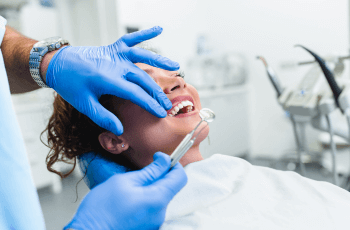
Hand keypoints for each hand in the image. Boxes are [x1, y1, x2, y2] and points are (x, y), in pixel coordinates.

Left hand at [45, 26, 178, 134]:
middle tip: (168, 105)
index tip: (161, 113)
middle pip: (143, 79)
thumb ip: (103, 117)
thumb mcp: (84, 104)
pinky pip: (131, 39)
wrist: (58, 63)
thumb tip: (120, 130)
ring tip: (176, 66)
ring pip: (142, 56)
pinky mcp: (114, 48)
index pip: (136, 94)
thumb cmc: (70, 84)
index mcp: (108, 79)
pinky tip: (158, 29)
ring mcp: (115, 54)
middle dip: (157, 93)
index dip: (150, 104)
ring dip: (160, 61)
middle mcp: (115, 65)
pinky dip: (144, 33)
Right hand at [64, 152, 186, 229]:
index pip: (180, 177)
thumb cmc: (102, 210)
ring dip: (149, 188)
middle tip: (140, 172)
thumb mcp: (125, 181)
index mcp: (158, 199)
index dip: (173, 164)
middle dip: (159, 176)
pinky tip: (128, 201)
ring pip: (159, 198)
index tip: (160, 158)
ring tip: (129, 189)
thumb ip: (149, 171)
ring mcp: (154, 223)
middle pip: (170, 188)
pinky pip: (152, 208)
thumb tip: (164, 161)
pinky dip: (144, 200)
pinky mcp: (147, 228)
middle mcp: (160, 214)